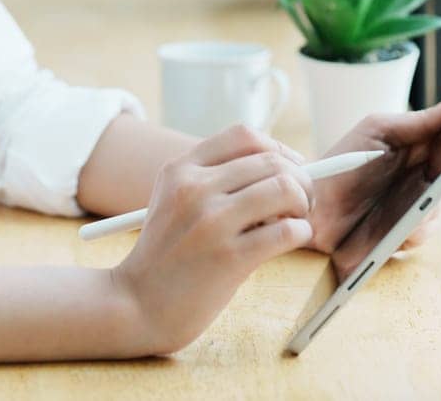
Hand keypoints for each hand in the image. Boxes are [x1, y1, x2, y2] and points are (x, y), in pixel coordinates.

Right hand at [109, 124, 315, 354]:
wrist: (136, 305)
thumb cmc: (167, 254)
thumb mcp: (173, 200)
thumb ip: (214, 178)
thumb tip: (283, 165)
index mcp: (180, 169)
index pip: (245, 136)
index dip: (278, 148)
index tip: (290, 168)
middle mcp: (194, 189)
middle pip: (272, 160)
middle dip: (301, 178)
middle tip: (303, 200)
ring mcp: (211, 222)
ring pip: (285, 188)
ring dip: (303, 203)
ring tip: (296, 219)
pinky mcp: (229, 258)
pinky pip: (287, 231)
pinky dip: (300, 232)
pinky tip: (292, 239)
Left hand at [304, 90, 440, 256]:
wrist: (313, 206)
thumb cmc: (343, 163)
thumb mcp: (379, 131)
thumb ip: (421, 120)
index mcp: (416, 147)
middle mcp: (419, 175)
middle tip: (436, 173)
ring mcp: (413, 205)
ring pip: (439, 205)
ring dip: (428, 206)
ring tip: (410, 209)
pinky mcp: (404, 233)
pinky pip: (424, 232)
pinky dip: (415, 230)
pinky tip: (400, 229)